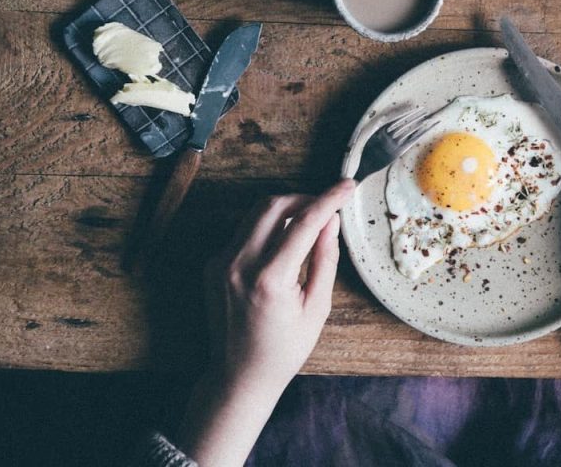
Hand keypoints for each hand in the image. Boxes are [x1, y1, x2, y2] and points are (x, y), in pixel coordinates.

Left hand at [179, 179, 355, 466]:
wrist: (239, 375)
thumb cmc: (283, 349)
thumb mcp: (317, 307)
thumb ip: (325, 259)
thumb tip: (330, 221)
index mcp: (270, 279)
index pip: (304, 222)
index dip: (329, 199)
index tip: (347, 186)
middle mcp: (239, 265)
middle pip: (273, 204)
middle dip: (304, 198)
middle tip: (326, 206)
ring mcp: (221, 264)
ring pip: (255, 213)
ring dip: (285, 209)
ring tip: (308, 222)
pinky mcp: (213, 266)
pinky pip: (243, 232)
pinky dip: (267, 228)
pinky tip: (283, 245)